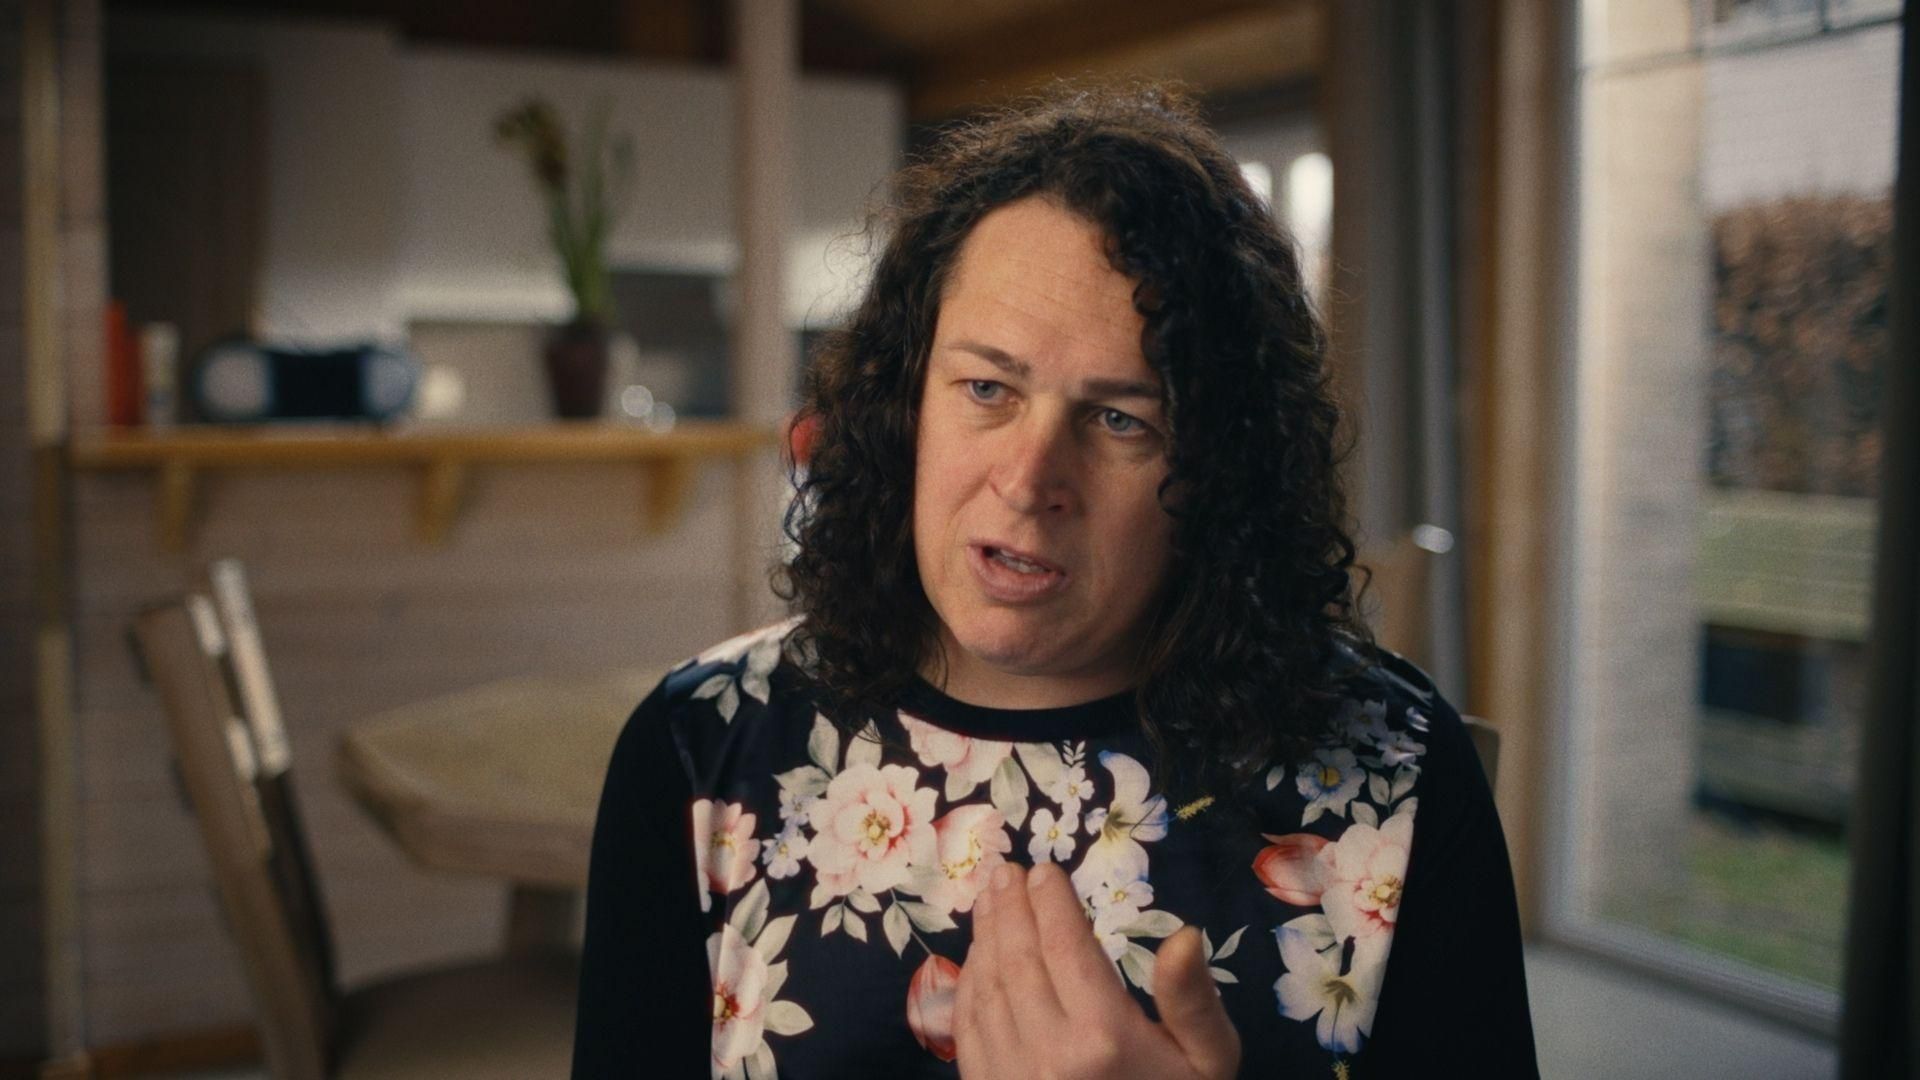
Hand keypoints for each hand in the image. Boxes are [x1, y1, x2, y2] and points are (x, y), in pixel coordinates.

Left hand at [954, 862, 1240, 1079]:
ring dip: (984, 938)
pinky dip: (969, 985)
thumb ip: (1192, 1000)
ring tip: (989, 901)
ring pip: (986, 990)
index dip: (1051, 903)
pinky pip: (968, 1030)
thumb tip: (1183, 935)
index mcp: (1104, 1038)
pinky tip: (978, 959)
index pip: (1066, 948)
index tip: (1043, 870)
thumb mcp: (1206, 1062)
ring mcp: (1010, 1078)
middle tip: (1004, 871)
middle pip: (1018, 960)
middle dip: (1010, 908)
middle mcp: (1048, 1055)